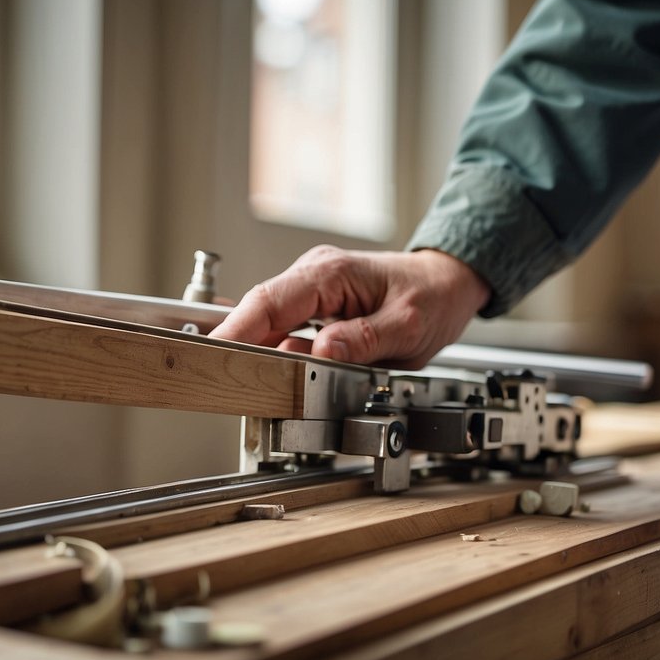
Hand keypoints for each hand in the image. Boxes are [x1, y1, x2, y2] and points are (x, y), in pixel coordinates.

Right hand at [209, 246, 489, 368]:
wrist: (447, 284)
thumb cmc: (432, 297)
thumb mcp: (409, 326)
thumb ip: (365, 340)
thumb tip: (321, 352)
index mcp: (331, 273)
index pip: (269, 300)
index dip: (236, 330)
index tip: (212, 356)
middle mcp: (313, 276)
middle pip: (258, 312)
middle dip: (238, 345)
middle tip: (223, 381)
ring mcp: (310, 291)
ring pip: (268, 325)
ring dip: (262, 354)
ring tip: (261, 386)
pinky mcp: (313, 308)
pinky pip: (285, 331)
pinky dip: (279, 353)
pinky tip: (284, 374)